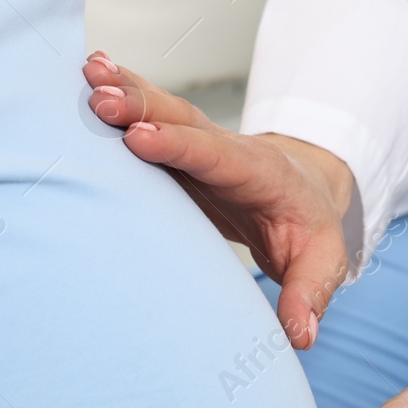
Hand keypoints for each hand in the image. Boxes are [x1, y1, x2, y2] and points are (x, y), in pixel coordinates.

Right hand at [82, 53, 354, 349]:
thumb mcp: (321, 262)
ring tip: (86, 71)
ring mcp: (195, 143)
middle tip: (99, 98)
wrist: (302, 192)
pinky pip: (145, 115)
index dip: (178, 146)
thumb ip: (309, 294)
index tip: (139, 138)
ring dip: (124, 89)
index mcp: (257, 174)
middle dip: (141, 107)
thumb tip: (299, 336)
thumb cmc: (308, 229)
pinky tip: (86, 73)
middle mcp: (222, 148)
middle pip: (181, 121)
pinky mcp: (173, 146)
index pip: (216, 157)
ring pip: (159, 109)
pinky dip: (119, 92)